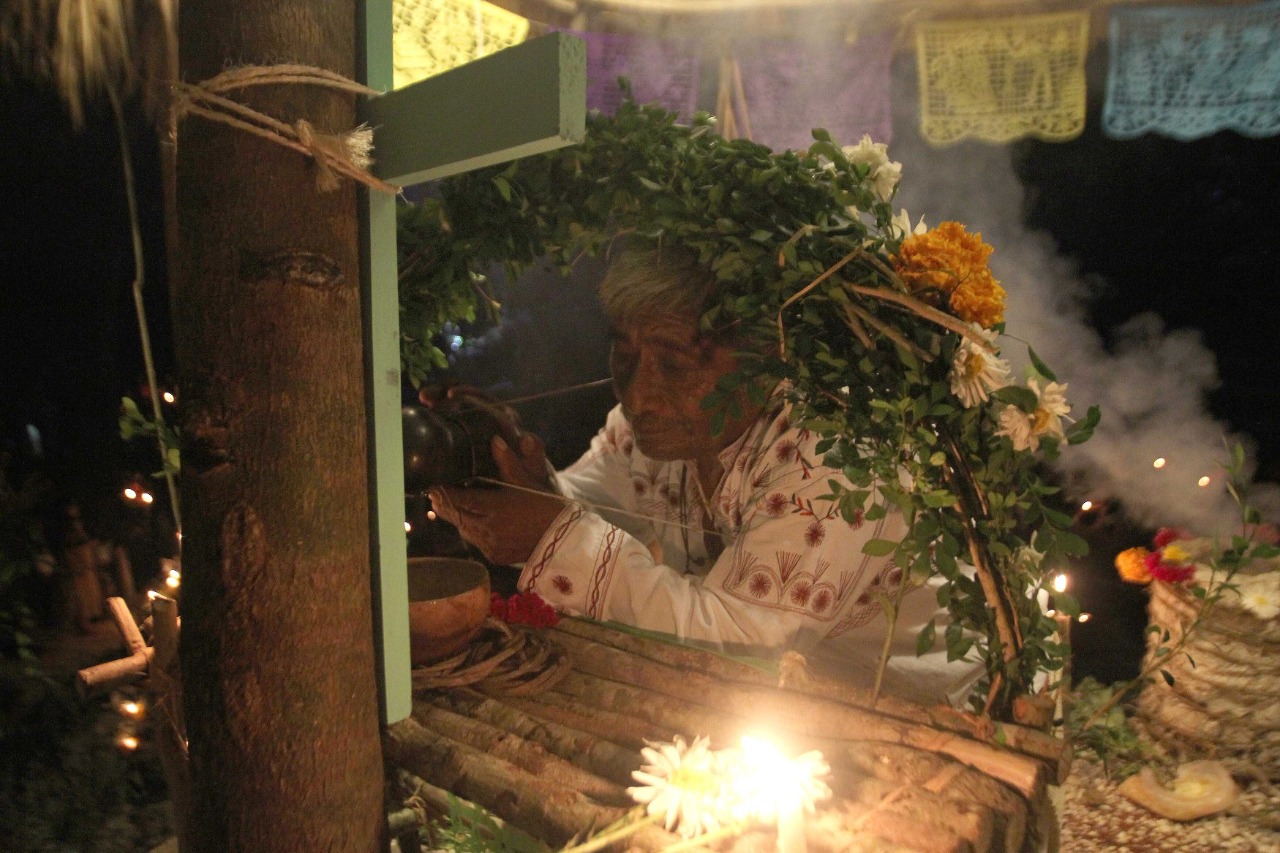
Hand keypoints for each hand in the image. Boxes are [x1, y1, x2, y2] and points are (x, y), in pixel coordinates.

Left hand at [428, 434, 562, 564]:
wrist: (563, 539)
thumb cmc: (545, 506)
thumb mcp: (527, 482)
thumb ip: (508, 463)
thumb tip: (495, 440)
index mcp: (495, 506)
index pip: (460, 500)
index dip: (443, 494)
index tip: (432, 488)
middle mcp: (488, 528)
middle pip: (457, 517)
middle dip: (445, 506)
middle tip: (435, 496)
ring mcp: (491, 545)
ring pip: (464, 531)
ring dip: (459, 519)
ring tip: (454, 508)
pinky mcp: (495, 557)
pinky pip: (476, 543)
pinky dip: (473, 533)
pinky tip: (476, 524)